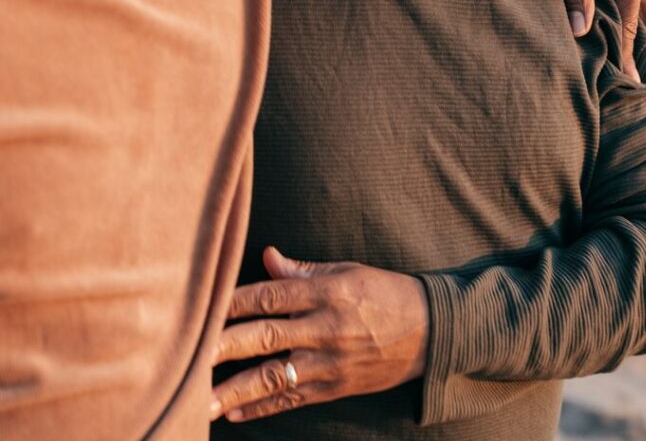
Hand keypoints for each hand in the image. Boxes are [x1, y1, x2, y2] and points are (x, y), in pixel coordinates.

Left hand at [210, 247, 428, 423]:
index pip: (271, 295)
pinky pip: (292, 400)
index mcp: (328, 291)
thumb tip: (267, 258)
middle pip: (265, 337)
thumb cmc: (386, 292)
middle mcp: (326, 327)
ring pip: (273, 376)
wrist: (430, 331)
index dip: (234, 301)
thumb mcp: (349, 271)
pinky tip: (234, 413)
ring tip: (199, 400)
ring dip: (233, 390)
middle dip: (223, 347)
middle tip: (187, 355)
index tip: (202, 305)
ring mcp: (330, 362)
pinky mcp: (335, 388)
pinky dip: (261, 408)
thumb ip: (304, 270)